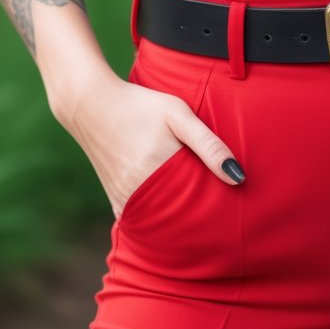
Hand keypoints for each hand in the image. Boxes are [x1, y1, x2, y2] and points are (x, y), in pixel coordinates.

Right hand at [53, 61, 244, 216]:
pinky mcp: (116, 201)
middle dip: (201, 222)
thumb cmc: (141, 105)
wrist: (91, 104)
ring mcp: (125, 200)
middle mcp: (139, 192)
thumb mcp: (178, 114)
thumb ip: (208, 144)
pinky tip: (172, 214)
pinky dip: (158, 220)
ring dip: (180, 224)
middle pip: (180, 220)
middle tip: (223, 224)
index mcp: (158, 170)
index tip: (233, 217)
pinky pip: (142, 220)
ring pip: (161, 224)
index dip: (216, 212)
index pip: (198, 206)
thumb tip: (238, 178)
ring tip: (202, 221)